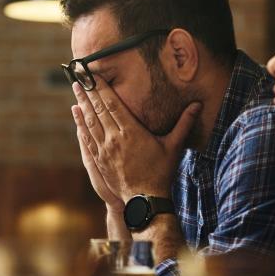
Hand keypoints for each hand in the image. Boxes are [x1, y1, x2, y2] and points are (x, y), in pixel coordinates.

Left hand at [71, 78, 201, 200]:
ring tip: (76, 90)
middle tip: (79, 76)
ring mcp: (104, 150)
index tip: (94, 75)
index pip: (113, 104)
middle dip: (88, 92)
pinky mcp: (99, 160)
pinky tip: (76, 115)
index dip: (102, 88)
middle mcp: (115, 139)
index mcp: (131, 132)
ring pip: (89, 122)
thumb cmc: (161, 173)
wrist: (145, 200)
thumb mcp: (174, 146)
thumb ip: (184, 123)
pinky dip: (80, 124)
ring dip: (82, 104)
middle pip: (97, 110)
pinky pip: (87, 138)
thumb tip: (198, 105)